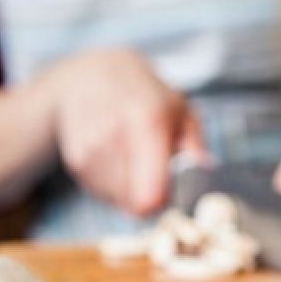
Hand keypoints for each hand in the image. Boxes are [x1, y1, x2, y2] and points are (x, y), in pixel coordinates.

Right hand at [48, 49, 204, 215]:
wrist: (89, 78)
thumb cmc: (144, 96)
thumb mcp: (180, 109)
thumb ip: (194, 145)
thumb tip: (204, 173)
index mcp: (145, 121)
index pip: (149, 194)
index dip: (165, 201)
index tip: (172, 189)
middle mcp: (111, 137)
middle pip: (136, 203)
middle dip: (151, 193)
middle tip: (155, 168)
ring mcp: (89, 152)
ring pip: (120, 201)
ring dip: (132, 190)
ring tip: (134, 159)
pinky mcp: (76, 163)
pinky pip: (103, 194)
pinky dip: (114, 185)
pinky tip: (116, 158)